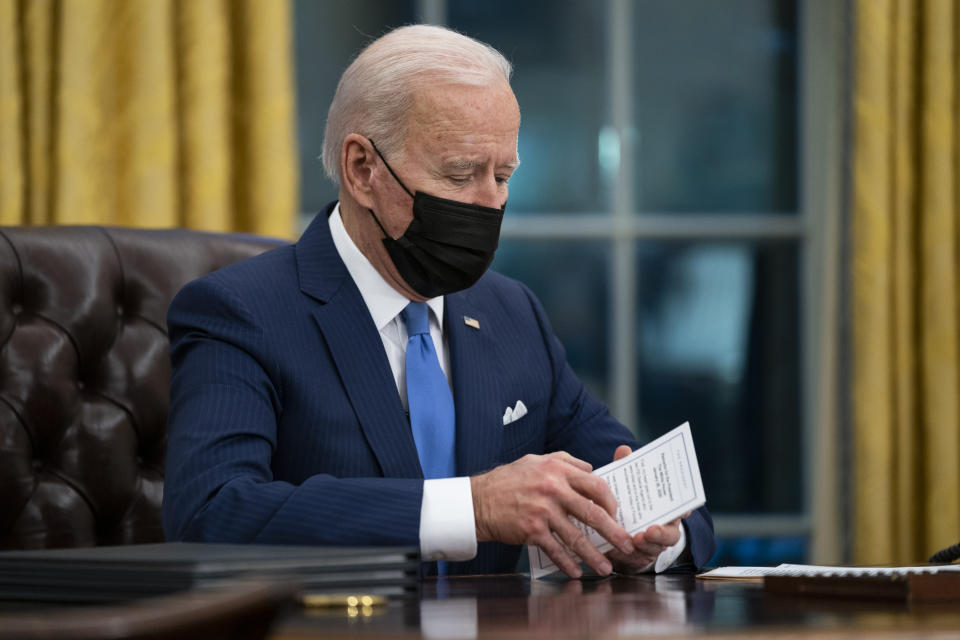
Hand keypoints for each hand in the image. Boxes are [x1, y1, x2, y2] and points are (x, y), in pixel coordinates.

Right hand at [471, 452, 634, 577]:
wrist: (478, 499)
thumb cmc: (509, 479)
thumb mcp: (537, 460)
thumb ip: (566, 461)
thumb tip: (591, 468)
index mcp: (557, 470)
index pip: (595, 484)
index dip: (610, 501)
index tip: (616, 514)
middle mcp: (552, 489)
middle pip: (592, 513)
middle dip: (613, 531)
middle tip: (627, 545)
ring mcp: (542, 511)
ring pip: (576, 536)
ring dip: (594, 555)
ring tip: (606, 567)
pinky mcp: (531, 530)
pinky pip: (555, 550)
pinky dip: (567, 563)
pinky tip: (577, 571)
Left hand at [605, 445, 686, 573]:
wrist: (620, 530)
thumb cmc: (629, 504)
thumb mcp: (626, 485)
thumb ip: (626, 469)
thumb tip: (624, 449)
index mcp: (665, 510)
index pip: (681, 510)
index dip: (683, 510)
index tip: (683, 509)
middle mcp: (663, 530)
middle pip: (670, 535)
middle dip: (661, 534)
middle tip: (650, 530)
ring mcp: (652, 547)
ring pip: (653, 550)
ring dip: (645, 547)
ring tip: (635, 540)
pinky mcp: (637, 560)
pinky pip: (635, 561)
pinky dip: (626, 557)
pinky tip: (616, 550)